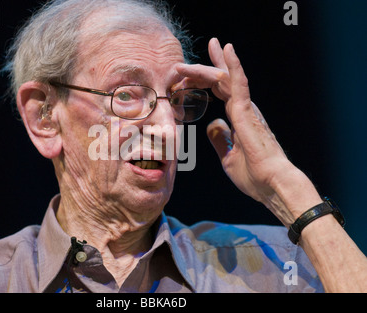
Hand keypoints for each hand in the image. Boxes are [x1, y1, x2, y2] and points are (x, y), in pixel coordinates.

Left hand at [175, 38, 314, 223]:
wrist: (271, 184)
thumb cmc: (254, 176)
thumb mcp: (228, 157)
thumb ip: (221, 139)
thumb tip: (212, 125)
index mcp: (240, 119)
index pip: (221, 93)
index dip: (205, 82)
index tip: (188, 78)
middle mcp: (244, 109)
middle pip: (222, 81)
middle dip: (205, 68)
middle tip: (185, 63)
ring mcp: (246, 109)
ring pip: (225, 79)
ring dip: (209, 65)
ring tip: (196, 54)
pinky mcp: (247, 112)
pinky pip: (239, 84)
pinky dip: (233, 66)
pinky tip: (226, 50)